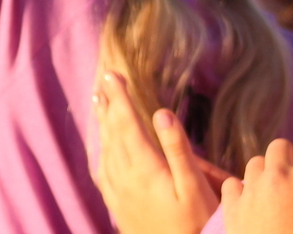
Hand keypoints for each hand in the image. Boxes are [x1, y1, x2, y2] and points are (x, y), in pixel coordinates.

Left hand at [93, 73, 221, 233]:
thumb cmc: (195, 223)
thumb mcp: (194, 186)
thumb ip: (177, 148)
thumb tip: (161, 113)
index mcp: (144, 168)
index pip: (127, 123)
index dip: (119, 97)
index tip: (112, 74)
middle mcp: (125, 178)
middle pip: (111, 132)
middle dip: (107, 104)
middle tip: (102, 80)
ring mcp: (119, 193)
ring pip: (104, 150)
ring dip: (101, 124)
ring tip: (97, 103)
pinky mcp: (119, 205)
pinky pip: (102, 171)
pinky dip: (99, 151)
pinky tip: (100, 148)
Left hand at [220, 135, 292, 233]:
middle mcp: (279, 175)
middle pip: (281, 146)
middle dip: (289, 159)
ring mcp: (252, 190)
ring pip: (256, 162)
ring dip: (266, 172)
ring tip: (275, 197)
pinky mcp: (232, 207)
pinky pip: (233, 183)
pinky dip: (242, 190)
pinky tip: (253, 206)